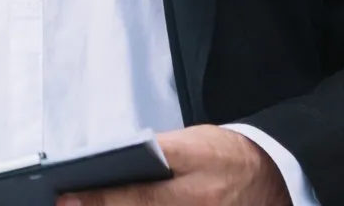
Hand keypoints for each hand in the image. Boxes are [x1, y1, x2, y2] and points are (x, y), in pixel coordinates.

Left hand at [57, 126, 290, 205]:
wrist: (275, 176)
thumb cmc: (227, 155)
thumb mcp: (191, 143)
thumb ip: (154, 155)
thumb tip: (109, 167)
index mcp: (194, 174)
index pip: (139, 192)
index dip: (100, 197)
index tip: (67, 198)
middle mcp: (199, 202)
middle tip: (67, 205)